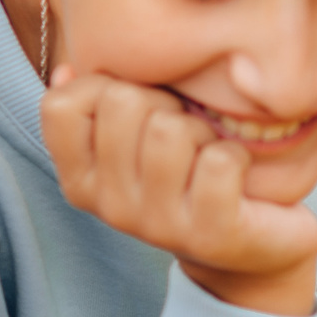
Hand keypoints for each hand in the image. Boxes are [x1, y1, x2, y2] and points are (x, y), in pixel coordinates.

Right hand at [41, 69, 316, 315]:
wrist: (255, 247)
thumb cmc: (191, 177)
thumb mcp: (137, 143)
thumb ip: (97, 108)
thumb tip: (67, 70)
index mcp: (82, 181)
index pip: (61, 107)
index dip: (105, 85)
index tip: (140, 107)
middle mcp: (110, 207)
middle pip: (122, 103)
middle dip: (164, 102)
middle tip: (186, 131)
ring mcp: (158, 225)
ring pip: (170, 130)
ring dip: (203, 130)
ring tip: (210, 152)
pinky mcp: (210, 234)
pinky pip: (219, 162)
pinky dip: (238, 155)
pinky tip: (238, 172)